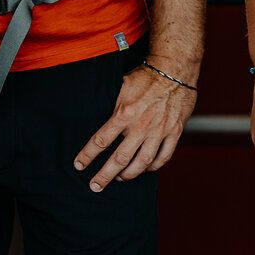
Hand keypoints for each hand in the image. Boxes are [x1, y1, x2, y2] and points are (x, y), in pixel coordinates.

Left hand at [73, 60, 196, 191]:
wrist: (175, 69)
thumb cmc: (148, 75)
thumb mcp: (123, 87)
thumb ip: (115, 107)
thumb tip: (106, 122)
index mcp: (125, 114)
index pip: (101, 140)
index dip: (88, 155)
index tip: (79, 165)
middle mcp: (141, 126)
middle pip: (120, 158)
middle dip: (105, 175)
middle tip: (95, 186)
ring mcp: (159, 131)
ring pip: (142, 162)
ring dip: (129, 174)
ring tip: (120, 178)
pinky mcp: (174, 132)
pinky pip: (164, 156)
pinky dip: (153, 166)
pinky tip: (146, 169)